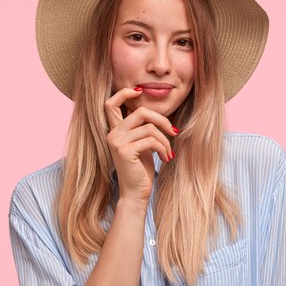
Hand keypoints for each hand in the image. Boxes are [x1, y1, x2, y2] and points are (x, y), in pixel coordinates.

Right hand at [104, 88, 177, 206]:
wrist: (135, 194)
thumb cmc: (141, 170)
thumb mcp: (142, 144)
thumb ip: (143, 128)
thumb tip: (158, 114)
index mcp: (115, 131)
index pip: (110, 104)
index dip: (124, 93)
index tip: (140, 91)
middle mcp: (112, 134)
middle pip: (140, 112)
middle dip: (161, 120)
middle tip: (174, 132)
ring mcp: (117, 142)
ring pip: (149, 128)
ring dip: (165, 140)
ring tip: (169, 153)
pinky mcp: (125, 151)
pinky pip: (151, 140)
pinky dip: (163, 148)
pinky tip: (166, 159)